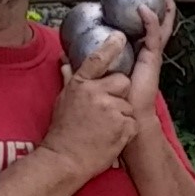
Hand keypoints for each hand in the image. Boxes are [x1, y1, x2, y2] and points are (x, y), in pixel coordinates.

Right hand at [41, 41, 148, 183]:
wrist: (65, 160)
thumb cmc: (62, 131)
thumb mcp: (62, 100)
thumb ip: (70, 79)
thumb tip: (66, 62)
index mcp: (81, 85)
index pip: (98, 59)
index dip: (111, 46)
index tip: (120, 36)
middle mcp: (96, 94)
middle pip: (123, 81)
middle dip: (120, 92)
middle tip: (107, 108)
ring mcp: (111, 110)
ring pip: (128, 104)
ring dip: (122, 114)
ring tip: (105, 127)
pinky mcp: (124, 127)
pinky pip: (132, 122)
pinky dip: (126, 130)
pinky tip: (111, 136)